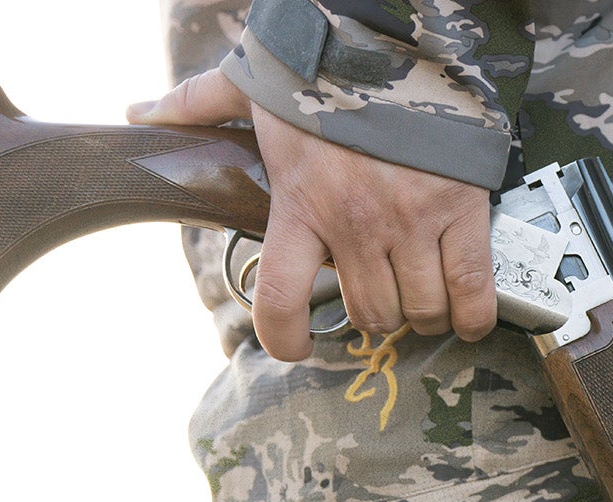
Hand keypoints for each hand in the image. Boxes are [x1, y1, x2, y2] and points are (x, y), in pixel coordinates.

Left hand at [128, 70, 495, 361]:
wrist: (395, 42)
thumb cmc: (323, 68)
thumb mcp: (254, 85)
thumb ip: (198, 104)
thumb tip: (139, 113)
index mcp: (300, 204)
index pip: (282, 296)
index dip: (285, 336)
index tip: (293, 348)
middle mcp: (356, 223)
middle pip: (368, 311)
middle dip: (375, 316)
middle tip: (379, 300)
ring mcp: (413, 221)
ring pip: (419, 307)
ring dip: (420, 314)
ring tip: (421, 301)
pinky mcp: (461, 211)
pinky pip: (473, 288)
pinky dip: (472, 315)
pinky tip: (466, 319)